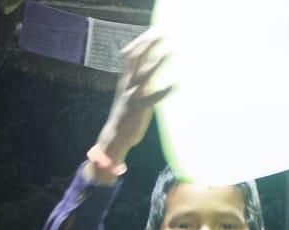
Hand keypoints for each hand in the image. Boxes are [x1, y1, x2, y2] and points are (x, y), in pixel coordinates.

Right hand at [95, 29, 173, 162]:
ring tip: (170, 52)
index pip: (131, 56)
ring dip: (157, 63)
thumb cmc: (125, 116)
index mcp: (125, 81)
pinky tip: (175, 86)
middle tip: (163, 34)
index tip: (154, 32)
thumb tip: (151, 70)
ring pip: (144, 75)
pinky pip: (152, 99)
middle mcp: (127, 85)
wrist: (114, 138)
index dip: (141, 43)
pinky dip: (164, 91)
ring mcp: (132, 97)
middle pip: (136, 60)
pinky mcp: (138, 110)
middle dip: (148, 46)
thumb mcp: (130, 95)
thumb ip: (140, 82)